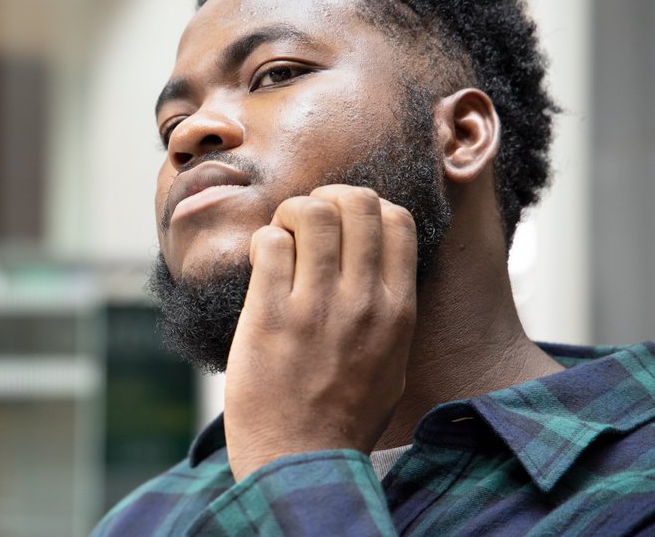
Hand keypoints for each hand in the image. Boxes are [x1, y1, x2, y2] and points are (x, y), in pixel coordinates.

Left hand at [224, 184, 417, 481]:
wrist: (301, 461)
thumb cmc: (344, 415)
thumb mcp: (392, 362)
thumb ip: (391, 311)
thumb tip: (379, 259)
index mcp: (398, 311)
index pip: (397, 220)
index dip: (366, 207)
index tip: (343, 225)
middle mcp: (363, 303)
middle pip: (356, 203)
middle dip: (326, 199)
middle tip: (305, 223)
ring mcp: (315, 309)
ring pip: (311, 212)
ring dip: (290, 214)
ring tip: (281, 239)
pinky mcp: (268, 317)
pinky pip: (269, 244)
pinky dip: (263, 242)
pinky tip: (262, 265)